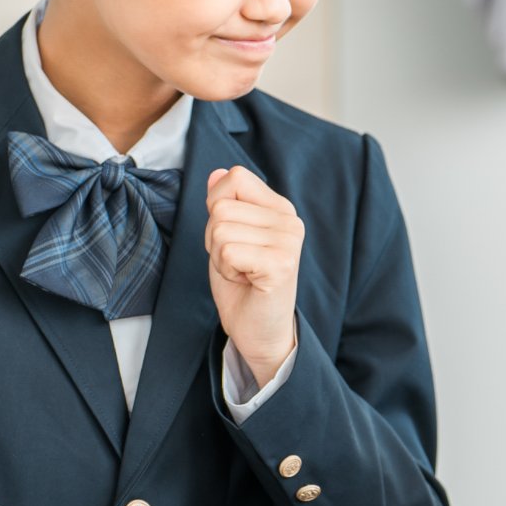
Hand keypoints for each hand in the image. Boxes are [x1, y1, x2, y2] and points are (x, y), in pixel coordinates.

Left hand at [204, 166, 302, 384]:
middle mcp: (290, 221)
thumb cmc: (243, 285)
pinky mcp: (281, 264)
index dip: (217, 208)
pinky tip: (246, 281)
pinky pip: (228, 250)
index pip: (235, 178)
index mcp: (281, 209)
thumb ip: (225, 204)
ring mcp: (289, 242)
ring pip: (220, 229)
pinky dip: (226, 270)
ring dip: (219, 256)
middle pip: (221, 207)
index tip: (232, 239)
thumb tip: (216, 173)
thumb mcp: (227, 237)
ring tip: (241, 272)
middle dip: (214, 239)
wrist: (259, 332)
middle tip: (237, 263)